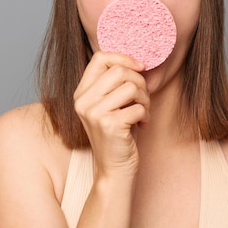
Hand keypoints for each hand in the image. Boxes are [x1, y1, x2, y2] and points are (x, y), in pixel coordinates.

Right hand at [73, 52, 149, 178]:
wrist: (113, 170)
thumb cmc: (117, 134)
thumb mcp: (110, 105)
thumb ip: (115, 84)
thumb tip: (137, 63)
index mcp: (81, 93)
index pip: (100, 58)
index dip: (124, 58)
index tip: (140, 68)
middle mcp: (83, 101)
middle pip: (120, 71)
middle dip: (140, 82)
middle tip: (143, 98)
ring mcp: (94, 113)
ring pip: (131, 88)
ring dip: (145, 100)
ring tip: (143, 112)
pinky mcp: (109, 125)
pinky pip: (138, 107)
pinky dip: (145, 115)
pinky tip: (142, 125)